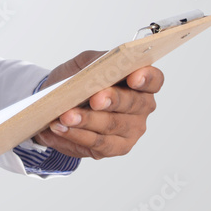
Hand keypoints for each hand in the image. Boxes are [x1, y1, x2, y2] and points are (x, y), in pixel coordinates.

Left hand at [31, 50, 163, 159]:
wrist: (57, 104)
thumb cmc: (77, 81)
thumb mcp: (84, 64)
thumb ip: (95, 62)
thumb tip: (98, 67)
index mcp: (139, 83)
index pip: (154, 79)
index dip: (146, 78)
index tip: (133, 77)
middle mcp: (141, 107)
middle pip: (132, 103)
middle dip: (112, 100)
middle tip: (94, 99)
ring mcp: (131, 129)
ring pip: (112, 124)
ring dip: (87, 120)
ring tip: (66, 116)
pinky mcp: (116, 147)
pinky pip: (98, 143)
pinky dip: (77, 134)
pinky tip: (62, 128)